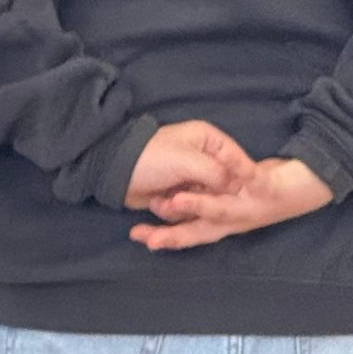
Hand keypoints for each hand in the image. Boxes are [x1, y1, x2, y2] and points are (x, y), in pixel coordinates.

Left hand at [124, 120, 255, 210]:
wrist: (114, 174)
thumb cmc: (151, 159)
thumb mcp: (187, 161)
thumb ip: (217, 173)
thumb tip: (238, 188)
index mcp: (209, 141)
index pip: (237, 161)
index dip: (238, 180)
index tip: (238, 195)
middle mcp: (204, 160)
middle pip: (222, 187)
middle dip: (201, 198)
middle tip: (183, 198)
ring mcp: (191, 180)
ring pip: (204, 203)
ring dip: (182, 207)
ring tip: (163, 199)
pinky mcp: (178, 197)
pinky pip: (186, 212)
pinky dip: (171, 211)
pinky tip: (156, 202)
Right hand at [134, 156, 332, 251]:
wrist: (310, 188)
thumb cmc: (267, 189)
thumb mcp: (235, 196)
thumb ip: (210, 198)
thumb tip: (179, 195)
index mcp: (225, 222)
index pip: (188, 232)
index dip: (164, 236)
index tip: (137, 235)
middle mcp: (236, 220)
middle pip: (200, 231)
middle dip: (172, 235)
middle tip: (147, 239)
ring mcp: (252, 207)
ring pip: (222, 210)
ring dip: (198, 206)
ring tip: (176, 202)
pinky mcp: (269, 189)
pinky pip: (251, 178)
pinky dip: (238, 170)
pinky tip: (227, 162)